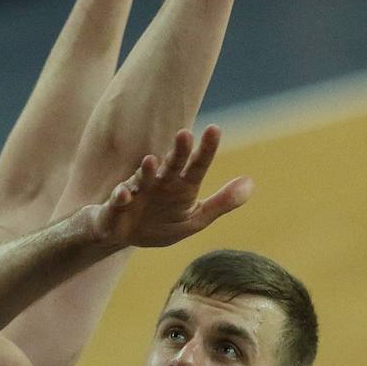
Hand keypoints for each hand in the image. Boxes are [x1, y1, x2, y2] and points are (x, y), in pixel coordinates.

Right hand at [88, 125, 253, 248]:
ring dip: (147, 171)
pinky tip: (123, 193)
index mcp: (181, 186)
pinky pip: (117, 202)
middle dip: (177, 152)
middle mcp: (159, 184)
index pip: (197, 166)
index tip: (214, 129)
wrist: (121, 236)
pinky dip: (119, 197)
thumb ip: (221, 203)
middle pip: (171, 166)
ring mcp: (137, 194)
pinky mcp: (115, 208)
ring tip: (152, 160)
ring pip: (142, 179)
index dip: (206, 150)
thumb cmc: (159, 223)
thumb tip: (251, 183)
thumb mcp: (194, 218)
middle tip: (185, 134)